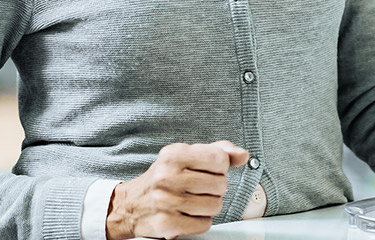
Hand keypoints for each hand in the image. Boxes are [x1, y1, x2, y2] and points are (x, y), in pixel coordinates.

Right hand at [106, 140, 250, 239]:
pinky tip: (189, 214)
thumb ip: (218, 150)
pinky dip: (201, 221)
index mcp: (173, 155)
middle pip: (220, 184)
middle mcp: (167, 177)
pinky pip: (204, 224)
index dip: (220, 167)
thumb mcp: (186, 156)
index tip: (209, 170)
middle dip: (216, 188)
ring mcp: (166, 201)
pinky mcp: (166, 224)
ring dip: (209, 206)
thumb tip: (243, 155)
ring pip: (215, 205)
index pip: (219, 159)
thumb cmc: (164, 177)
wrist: (131, 205)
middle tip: (200, 188)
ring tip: (194, 201)